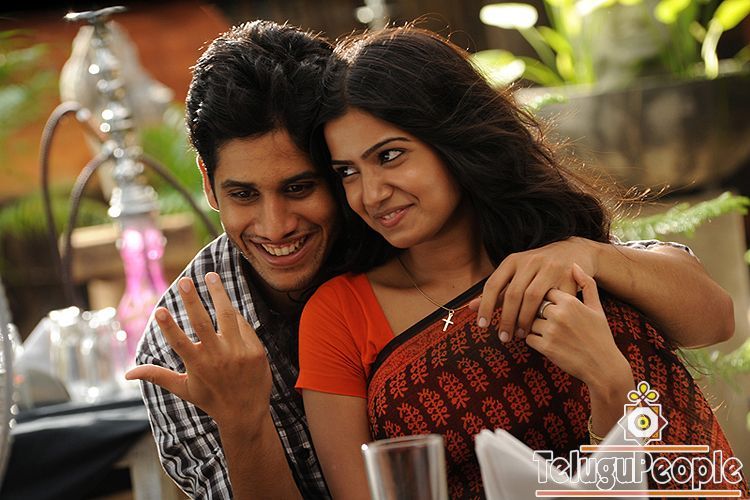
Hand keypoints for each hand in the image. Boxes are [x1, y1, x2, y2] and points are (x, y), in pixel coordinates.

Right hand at [126, 272, 271, 425]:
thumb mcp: (184, 389)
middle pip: (203, 322)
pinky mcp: (256, 350)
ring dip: (218, 294)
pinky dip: (234, 315)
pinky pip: (243, 325)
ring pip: (228, 316)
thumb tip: (127, 374)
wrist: (246, 413)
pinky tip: (226, 304)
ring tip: (210, 275)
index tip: (159, 310)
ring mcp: (239, 352)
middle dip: (192, 300)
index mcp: (197, 366)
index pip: (179, 343)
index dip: (168, 326)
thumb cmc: (211, 399)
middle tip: (185, 280)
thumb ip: (157, 376)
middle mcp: (218, 357)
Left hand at [470, 237, 598, 340]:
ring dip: (524, 319)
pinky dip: (545, 315)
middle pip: (513, 294)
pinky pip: (554, 301)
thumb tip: (470, 307)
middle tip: (503, 337)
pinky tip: (540, 327)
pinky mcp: (568, 277)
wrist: (572, 252)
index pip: (493, 284)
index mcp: (513, 260)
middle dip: (506, 319)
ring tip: (520, 334)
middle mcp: (530, 261)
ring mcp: (550, 268)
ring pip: (532, 298)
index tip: (482, 325)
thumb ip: (496, 292)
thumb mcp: (515, 274)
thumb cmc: (536, 269)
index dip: (485, 306)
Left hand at [523, 264, 629, 387]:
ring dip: (534, 328)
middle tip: (550, 323)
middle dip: (538, 313)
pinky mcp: (546, 347)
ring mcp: (551, 331)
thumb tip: (574, 264)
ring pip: (529, 321)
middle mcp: (559, 314)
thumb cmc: (600, 336)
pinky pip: (528, 338)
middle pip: (534, 305)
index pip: (545, 291)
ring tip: (551, 335)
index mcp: (571, 301)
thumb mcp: (597, 308)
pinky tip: (549, 344)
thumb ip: (587, 284)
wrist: (604, 367)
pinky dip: (534, 341)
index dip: (547, 299)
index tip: (552, 307)